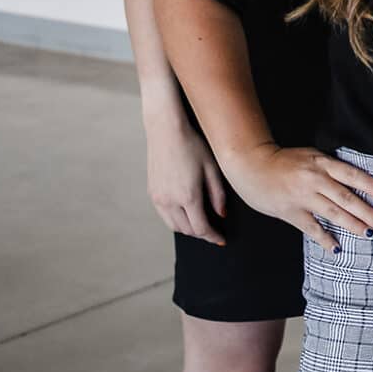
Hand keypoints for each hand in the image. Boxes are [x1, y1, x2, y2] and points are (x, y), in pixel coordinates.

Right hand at [145, 112, 227, 245]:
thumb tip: (221, 215)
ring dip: (188, 229)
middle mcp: (170, 201)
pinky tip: (186, 213)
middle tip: (214, 231)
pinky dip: (176, 220)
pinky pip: (164, 215)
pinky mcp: (151, 193)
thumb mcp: (212, 168)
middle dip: (201, 234)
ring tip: (201, 224)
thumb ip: (218, 194)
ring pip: (174, 226)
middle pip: (187, 230)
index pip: (201, 228)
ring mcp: (158, 198)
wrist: (166, 131)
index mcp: (188, 196)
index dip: (212, 236)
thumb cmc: (192, 145)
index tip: (221, 240)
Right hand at [222, 142, 372, 252]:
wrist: (252, 165)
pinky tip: (337, 248)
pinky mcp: (290, 211)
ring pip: (333, 213)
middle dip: (366, 211)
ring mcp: (302, 197)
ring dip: (352, 224)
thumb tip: (355, 180)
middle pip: (346, 197)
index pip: (352, 175)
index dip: (370, 185)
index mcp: (321, 163)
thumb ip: (330, 167)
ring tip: (368, 234)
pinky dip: (325, 238)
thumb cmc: (284, 160)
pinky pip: (311, 228)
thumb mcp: (310, 156)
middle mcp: (314, 179)